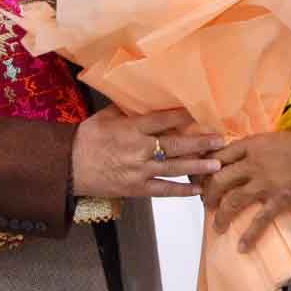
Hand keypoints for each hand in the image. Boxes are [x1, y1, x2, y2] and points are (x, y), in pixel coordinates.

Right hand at [72, 107, 224, 199]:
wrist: (69, 167)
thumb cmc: (87, 138)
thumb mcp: (105, 117)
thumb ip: (128, 110)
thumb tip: (147, 100)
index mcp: (131, 128)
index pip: (162, 120)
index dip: (183, 116)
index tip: (201, 113)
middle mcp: (139, 149)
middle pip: (175, 145)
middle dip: (200, 142)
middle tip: (220, 140)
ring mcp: (139, 171)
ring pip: (174, 168)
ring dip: (198, 166)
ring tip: (217, 164)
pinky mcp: (136, 189)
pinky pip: (163, 190)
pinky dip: (181, 191)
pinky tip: (198, 189)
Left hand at [204, 124, 290, 250]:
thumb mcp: (272, 138)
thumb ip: (254, 147)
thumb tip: (239, 157)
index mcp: (250, 145)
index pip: (218, 156)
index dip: (206, 169)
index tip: (201, 179)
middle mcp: (252, 163)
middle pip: (219, 180)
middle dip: (208, 194)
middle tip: (206, 204)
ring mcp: (265, 183)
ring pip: (232, 201)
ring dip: (221, 216)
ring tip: (217, 226)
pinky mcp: (279, 199)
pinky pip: (259, 220)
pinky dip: (249, 236)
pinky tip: (242, 247)